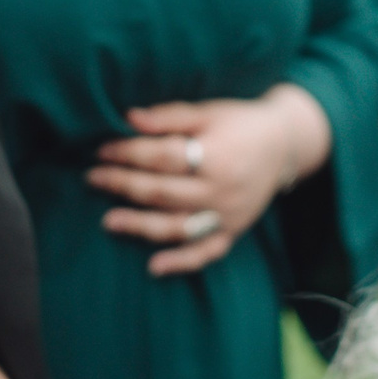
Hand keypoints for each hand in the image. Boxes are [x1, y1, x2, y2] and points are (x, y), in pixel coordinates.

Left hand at [89, 88, 331, 275]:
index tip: (101, 150)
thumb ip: (170, 116)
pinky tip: (153, 267)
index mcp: (215, 155)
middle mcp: (221, 190)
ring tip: (108, 222)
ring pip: (178, 227)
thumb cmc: (241, 122)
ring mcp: (228, 215)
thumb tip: (129, 118)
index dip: (127, 153)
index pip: (161, 157)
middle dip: (123, 185)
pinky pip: (206, 253)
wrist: (284, 144)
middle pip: (163, 192)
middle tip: (93, 179)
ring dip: (140, 227)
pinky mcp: (233, 232)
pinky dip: (180, 262)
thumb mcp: (209, 111)